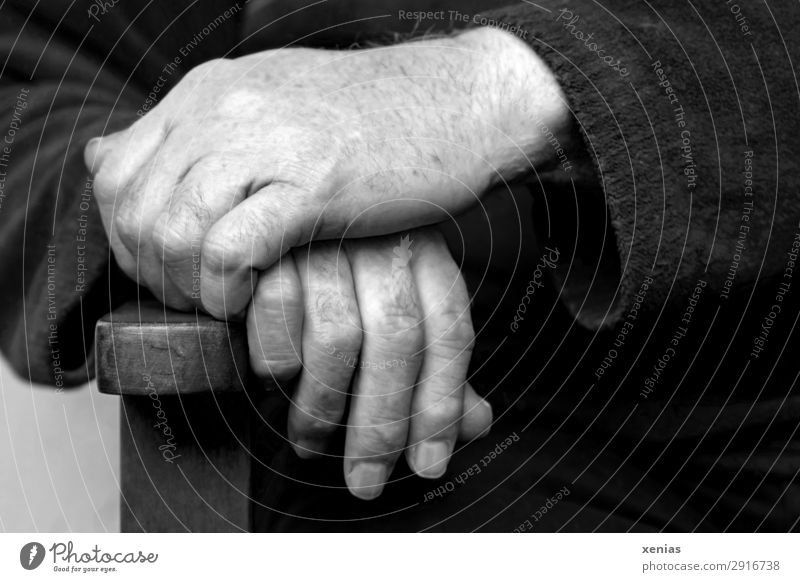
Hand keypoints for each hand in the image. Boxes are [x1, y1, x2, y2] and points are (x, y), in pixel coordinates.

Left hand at [85, 27, 567, 317]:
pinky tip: (252, 299)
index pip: (115, 173)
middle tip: (194, 295)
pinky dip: (227, 290)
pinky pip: (229, 250)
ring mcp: (266, 143)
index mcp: (210, 93)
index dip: (127, 236)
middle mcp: (225, 111)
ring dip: (188, 285)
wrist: (458, 102)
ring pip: (172, 231)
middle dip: (152, 271)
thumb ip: (193, 132)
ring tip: (224, 300)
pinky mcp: (312, 183)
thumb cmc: (374, 119)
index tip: (167, 268)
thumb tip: (106, 151)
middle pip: (134, 210)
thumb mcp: (272, 103)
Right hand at [248, 228, 490, 499]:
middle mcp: (382, 240)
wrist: (264, 213)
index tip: (428, 464)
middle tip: (365, 479)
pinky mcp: (270, 241)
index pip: (449, 332)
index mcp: (424, 252)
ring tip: (309, 439)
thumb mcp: (394, 310)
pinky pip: (277, 314)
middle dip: (381, 424)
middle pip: (397, 340)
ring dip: (321, 405)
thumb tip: (476, 423)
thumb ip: (431, 366)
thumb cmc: (334, 273)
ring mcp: (327, 238)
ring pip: (337, 337)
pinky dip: (274, 360)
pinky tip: (273, 382)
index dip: (440, 406)